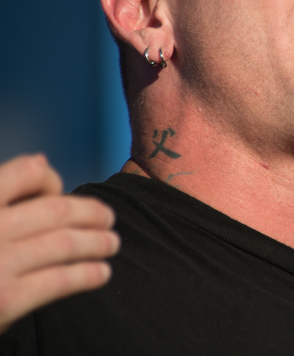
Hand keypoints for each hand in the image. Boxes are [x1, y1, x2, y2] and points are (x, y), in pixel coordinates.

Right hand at [0, 154, 118, 333]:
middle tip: (108, 217)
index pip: (27, 172)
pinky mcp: (5, 301)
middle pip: (57, 210)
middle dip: (91, 213)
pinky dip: (87, 274)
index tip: (61, 191)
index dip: (51, 179)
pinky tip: (101, 273)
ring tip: (112, 243)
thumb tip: (41, 163)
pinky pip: (59, 281)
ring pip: (65, 243)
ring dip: (97, 242)